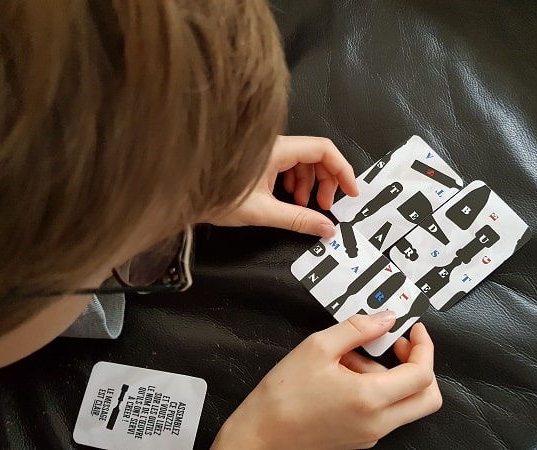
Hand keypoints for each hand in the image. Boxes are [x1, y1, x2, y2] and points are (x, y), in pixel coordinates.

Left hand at [206, 136, 358, 237]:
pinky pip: (289, 166)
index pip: (323, 149)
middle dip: (326, 181)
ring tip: (305, 206)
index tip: (351, 192)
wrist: (185, 195)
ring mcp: (267, 152)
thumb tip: (326, 228)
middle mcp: (275, 145)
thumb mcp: (263, 212)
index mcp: (278, 150)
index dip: (342, 169)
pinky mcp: (261, 161)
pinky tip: (290, 200)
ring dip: (311, 184)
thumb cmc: (217, 198)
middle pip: (316, 156)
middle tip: (325, 207)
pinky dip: (296, 183)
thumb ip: (298, 220)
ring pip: (303, 162)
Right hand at [212, 312, 442, 449]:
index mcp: (370, 399)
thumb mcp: (317, 347)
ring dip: (389, 378)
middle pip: (427, 398)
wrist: (259, 438)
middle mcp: (377, 423)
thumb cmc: (282, 397)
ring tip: (348, 361)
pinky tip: (342, 378)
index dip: (424, 347)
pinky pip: (383, 414)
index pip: (422, 374)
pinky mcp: (360, 440)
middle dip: (420, 366)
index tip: (414, 331)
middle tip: (397, 346)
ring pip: (404, 404)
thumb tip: (386, 319)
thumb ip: (357, 329)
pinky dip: (375, 392)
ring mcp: (370, 435)